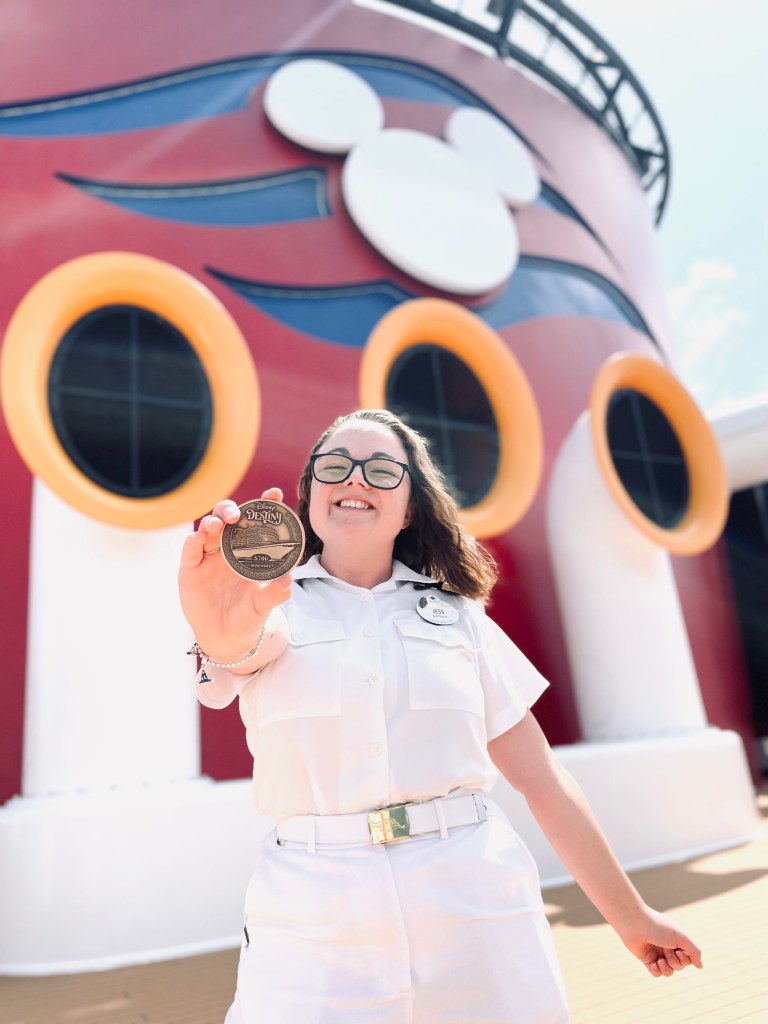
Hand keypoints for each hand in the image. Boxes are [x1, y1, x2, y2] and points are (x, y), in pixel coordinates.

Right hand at [178, 488, 293, 658]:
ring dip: (212, 522)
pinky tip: (198, 537)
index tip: (274, 493)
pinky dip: (193, 541)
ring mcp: (208, 557)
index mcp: (249, 550)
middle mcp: (228, 548)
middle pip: (227, 518)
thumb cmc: (249, 615)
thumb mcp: (264, 605)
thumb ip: (275, 592)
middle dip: (231, 510)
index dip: (264, 505)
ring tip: (218, 524)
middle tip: (238, 515)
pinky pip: (190, 550)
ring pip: (207, 529)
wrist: (227, 638)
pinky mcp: (191, 569)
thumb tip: (287, 580)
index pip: (256, 522)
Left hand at [619, 908, 702, 977]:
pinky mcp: (646, 959)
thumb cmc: (658, 927)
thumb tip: (700, 966)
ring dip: (666, 968)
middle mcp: (668, 947)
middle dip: (675, 962)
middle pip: (679, 966)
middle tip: (666, 950)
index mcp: (676, 941)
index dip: (685, 959)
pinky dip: (656, 970)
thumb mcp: (681, 937)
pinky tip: (653, 963)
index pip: (688, 959)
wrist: (635, 924)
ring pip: (669, 972)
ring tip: (659, 960)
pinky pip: (656, 973)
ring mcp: (657, 953)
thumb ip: (694, 951)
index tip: (679, 949)